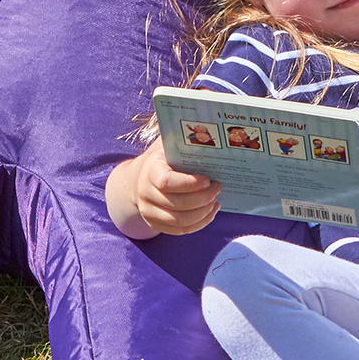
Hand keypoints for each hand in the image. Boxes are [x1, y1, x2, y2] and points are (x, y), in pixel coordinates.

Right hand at [106, 137, 220, 238]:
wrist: (139, 179)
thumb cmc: (162, 160)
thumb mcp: (166, 146)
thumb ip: (180, 139)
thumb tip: (205, 128)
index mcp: (150, 171)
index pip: (168, 183)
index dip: (190, 184)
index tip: (207, 179)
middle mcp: (145, 194)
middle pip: (177, 204)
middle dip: (203, 198)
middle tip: (218, 188)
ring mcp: (148, 212)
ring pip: (179, 221)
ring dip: (203, 212)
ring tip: (216, 201)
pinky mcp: (155, 224)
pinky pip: (179, 230)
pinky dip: (198, 224)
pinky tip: (210, 212)